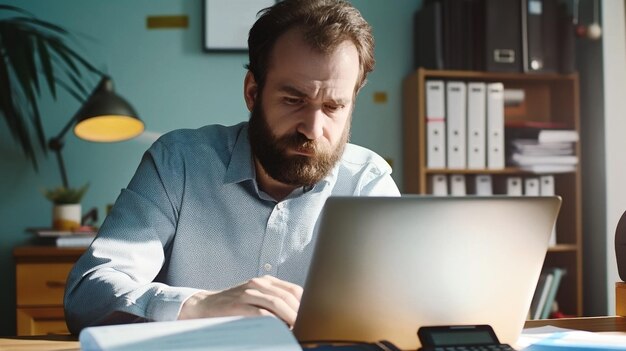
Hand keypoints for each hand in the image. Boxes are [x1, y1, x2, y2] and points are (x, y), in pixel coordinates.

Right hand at [177, 275, 302, 327]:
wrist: (204, 305)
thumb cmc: (234, 305)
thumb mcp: (256, 298)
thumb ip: (274, 302)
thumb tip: (299, 317)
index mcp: (266, 281)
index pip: (294, 290)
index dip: (306, 304)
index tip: (313, 318)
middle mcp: (258, 284)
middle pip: (287, 297)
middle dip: (300, 313)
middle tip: (308, 327)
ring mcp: (247, 293)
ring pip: (276, 303)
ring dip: (290, 318)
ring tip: (297, 329)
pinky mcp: (237, 305)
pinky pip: (260, 313)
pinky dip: (273, 323)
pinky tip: (279, 330)